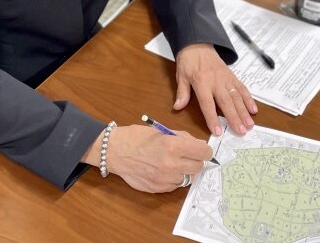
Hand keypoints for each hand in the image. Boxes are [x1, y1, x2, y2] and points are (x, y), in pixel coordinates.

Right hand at [82, 125, 211, 192]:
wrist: (114, 151)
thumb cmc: (136, 137)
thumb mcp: (162, 131)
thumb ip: (182, 138)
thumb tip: (198, 145)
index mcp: (173, 146)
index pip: (203, 152)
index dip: (205, 150)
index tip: (203, 150)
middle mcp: (171, 164)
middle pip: (199, 167)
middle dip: (195, 160)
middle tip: (187, 155)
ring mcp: (165, 179)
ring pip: (188, 178)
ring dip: (184, 171)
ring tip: (172, 162)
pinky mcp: (158, 189)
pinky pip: (175, 185)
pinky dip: (173, 178)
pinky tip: (162, 170)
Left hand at [174, 44, 257, 136]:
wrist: (198, 44)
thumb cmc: (188, 61)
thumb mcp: (181, 76)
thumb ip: (182, 92)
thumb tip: (177, 107)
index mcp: (201, 83)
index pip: (207, 104)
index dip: (212, 118)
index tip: (218, 132)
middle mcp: (216, 82)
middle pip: (226, 102)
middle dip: (234, 118)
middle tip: (241, 131)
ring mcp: (226, 79)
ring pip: (237, 97)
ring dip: (244, 111)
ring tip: (250, 124)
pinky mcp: (232, 76)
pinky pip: (242, 88)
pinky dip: (248, 99)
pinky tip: (253, 109)